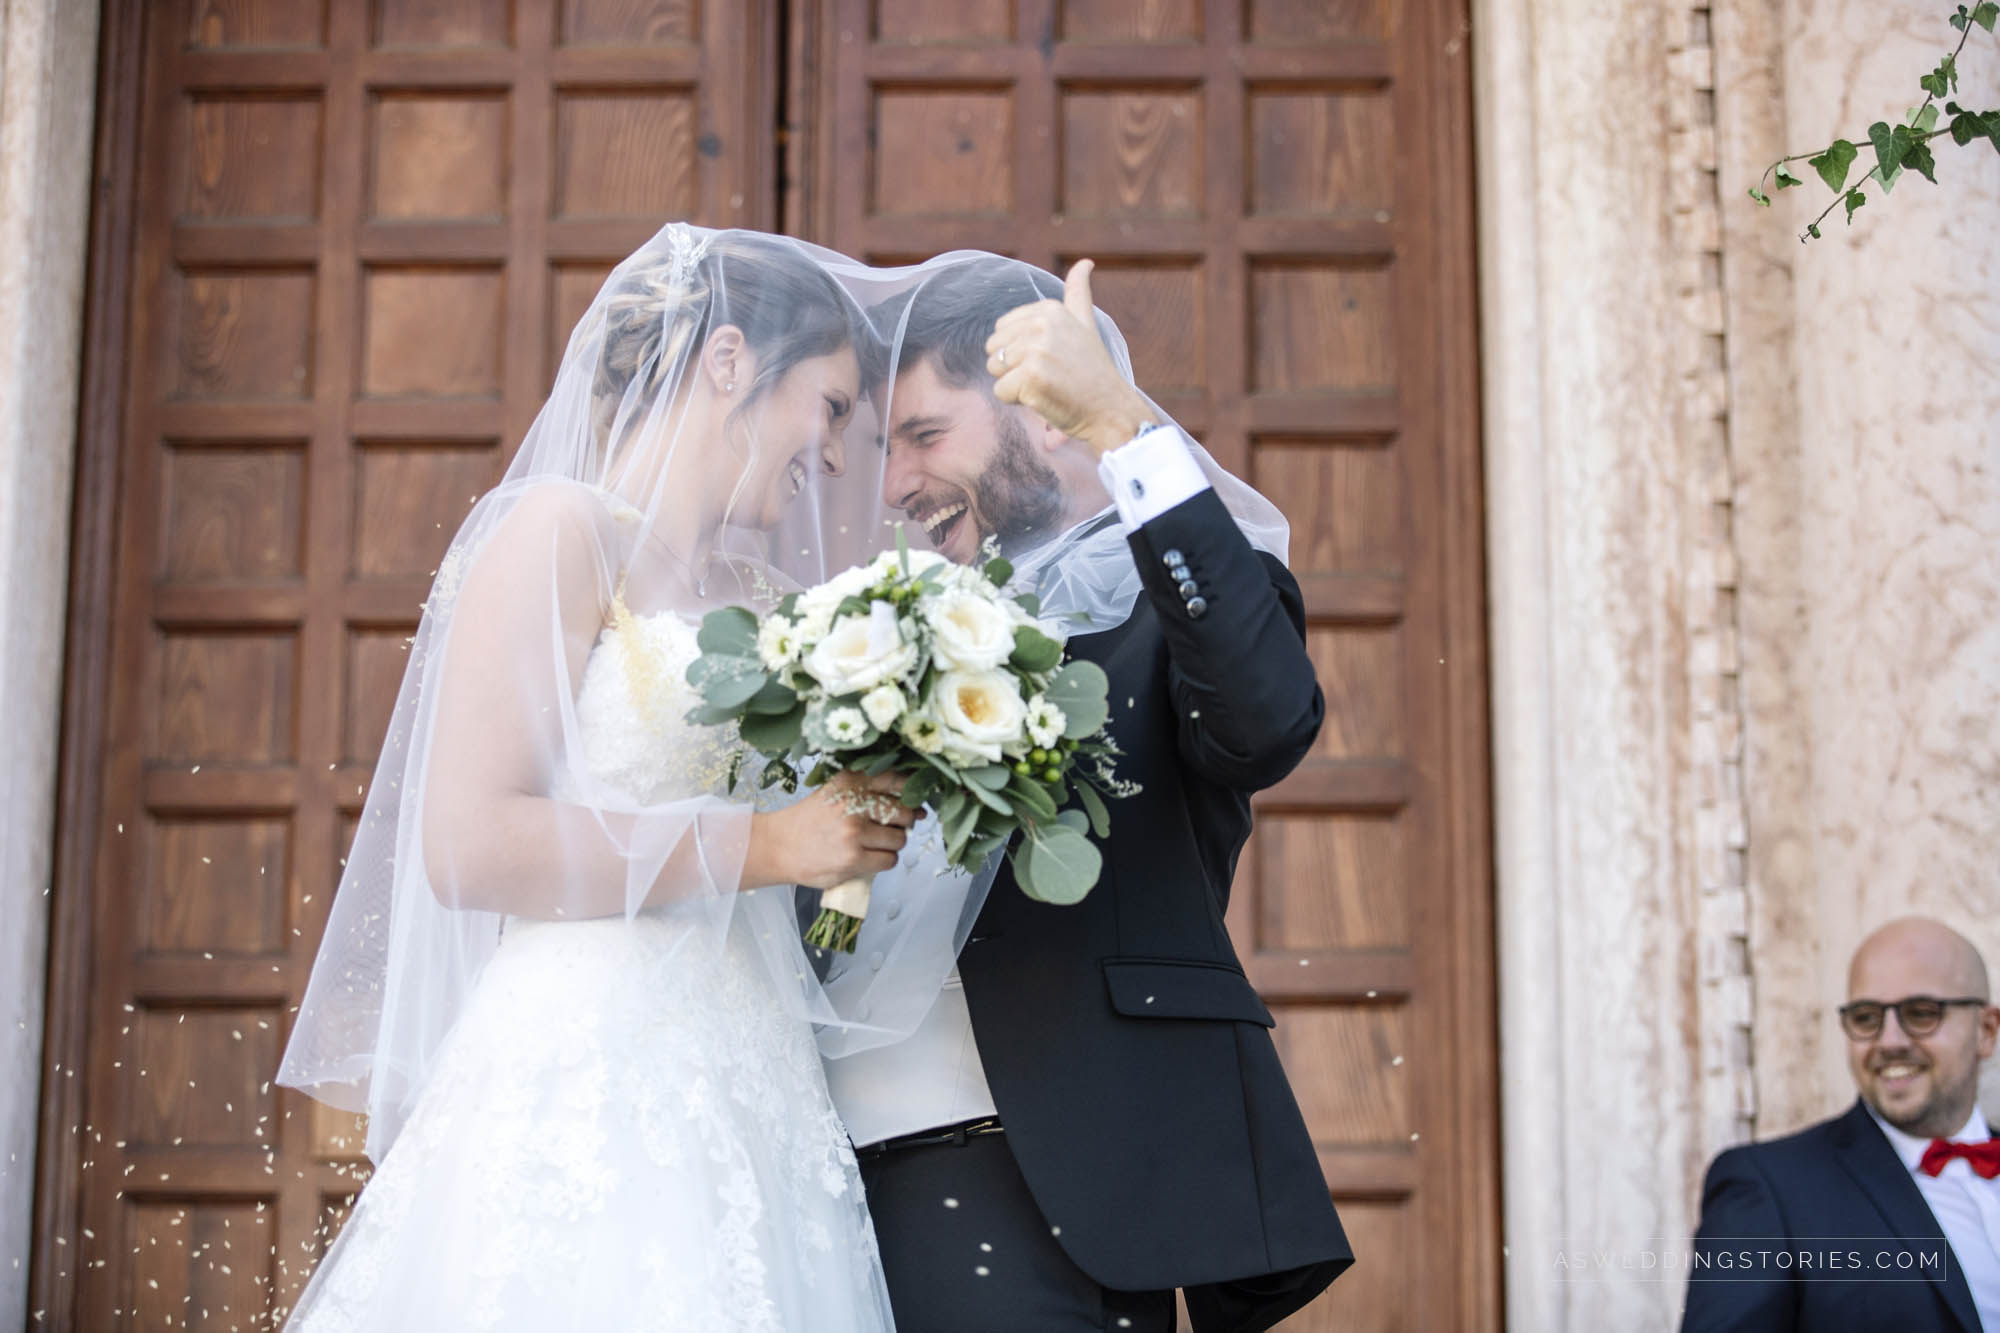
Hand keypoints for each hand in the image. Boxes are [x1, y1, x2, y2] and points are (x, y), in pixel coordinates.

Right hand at [742, 771, 915, 890]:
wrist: (778, 846)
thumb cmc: (810, 820)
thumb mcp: (835, 791)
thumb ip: (868, 791)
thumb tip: (916, 809)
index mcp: (850, 781)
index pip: (896, 780)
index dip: (912, 791)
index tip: (916, 800)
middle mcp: (853, 802)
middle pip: (904, 812)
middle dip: (903, 822)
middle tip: (890, 827)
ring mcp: (854, 831)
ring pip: (899, 839)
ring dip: (892, 844)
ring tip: (873, 844)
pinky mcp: (853, 858)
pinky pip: (889, 860)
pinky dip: (883, 861)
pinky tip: (868, 857)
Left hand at [985, 259, 1158, 457]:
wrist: (1109, 409)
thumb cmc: (1093, 372)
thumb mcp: (1085, 324)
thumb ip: (1078, 293)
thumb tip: (1085, 262)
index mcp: (1050, 309)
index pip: (1002, 329)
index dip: (1020, 351)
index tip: (1051, 359)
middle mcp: (1043, 325)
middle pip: (994, 349)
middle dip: (1013, 368)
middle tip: (1047, 375)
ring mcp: (1037, 350)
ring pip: (995, 370)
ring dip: (1014, 385)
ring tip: (1046, 385)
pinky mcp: (1031, 377)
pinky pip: (1000, 391)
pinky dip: (1017, 401)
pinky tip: (1044, 398)